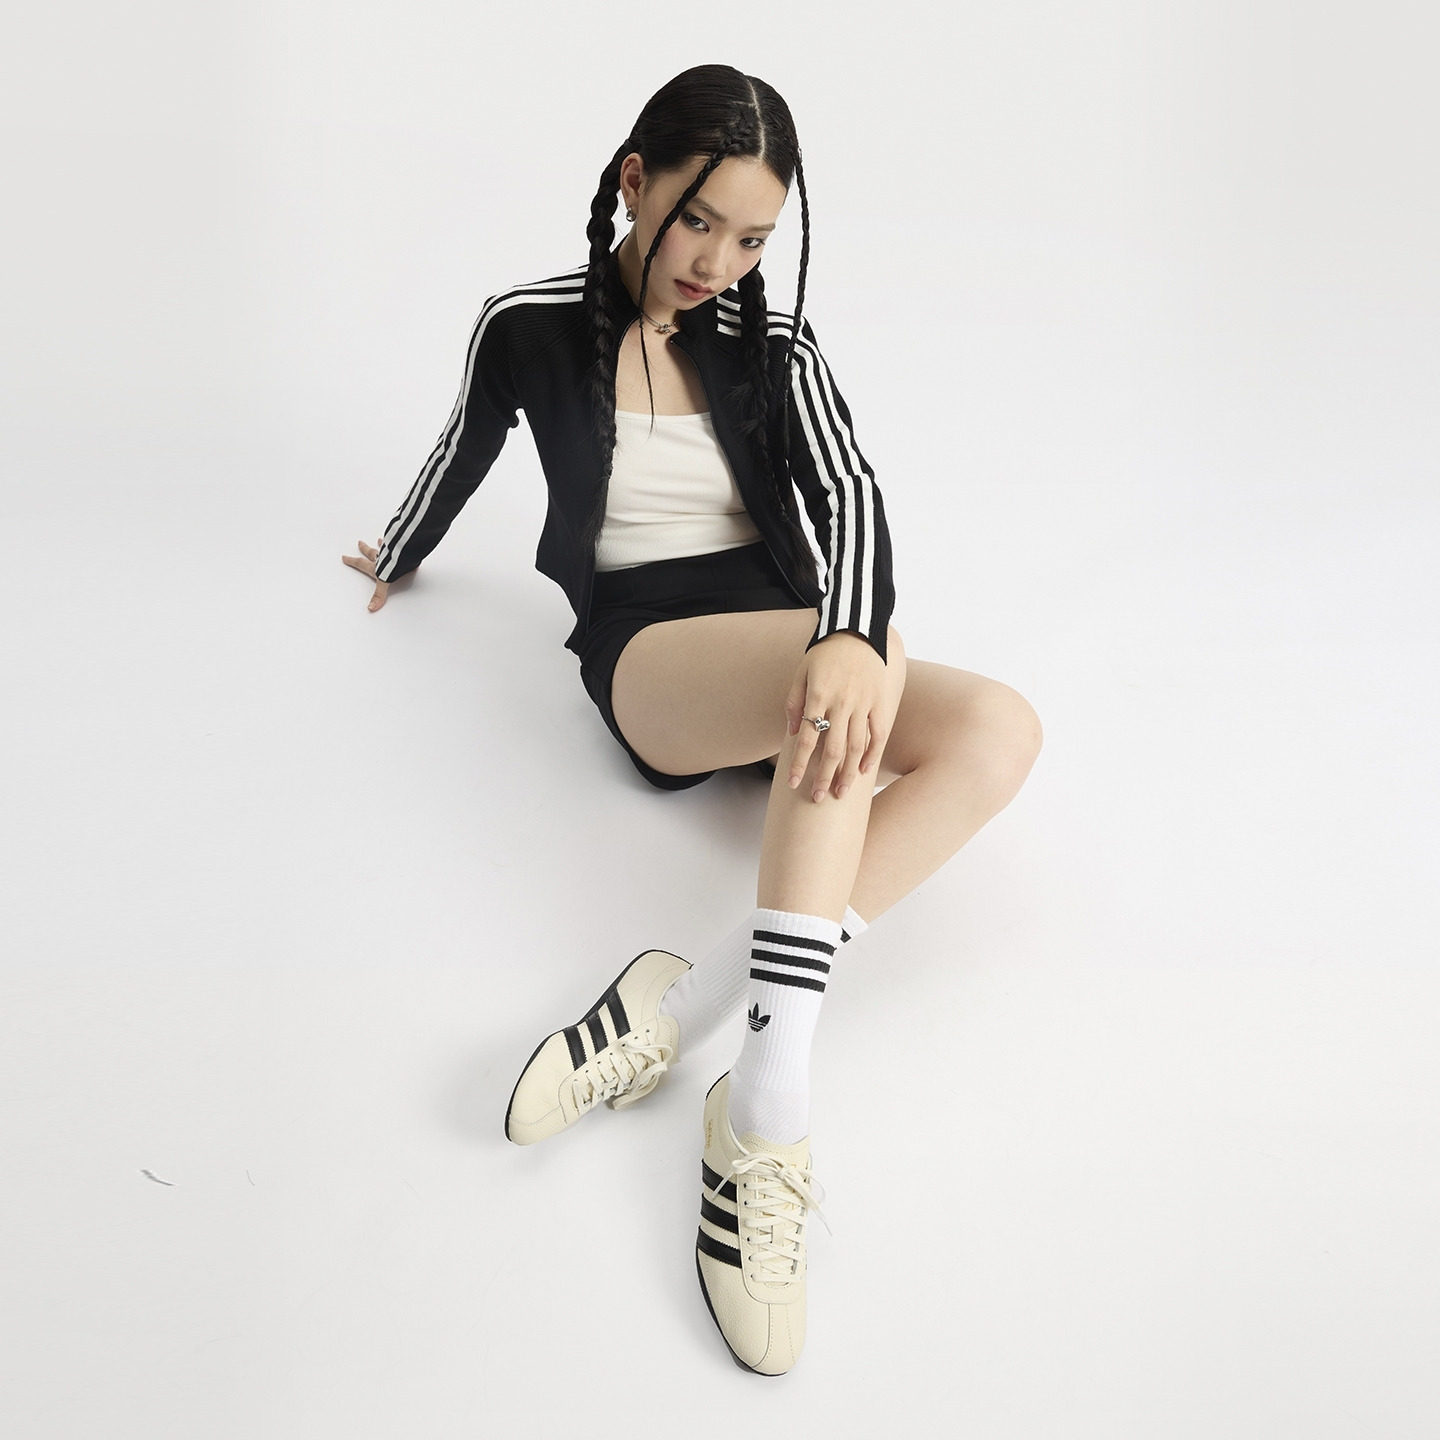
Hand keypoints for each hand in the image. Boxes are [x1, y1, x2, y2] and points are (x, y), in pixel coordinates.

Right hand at [340, 539, 408, 611]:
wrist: (406, 553)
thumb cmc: (394, 564)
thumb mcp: (384, 581)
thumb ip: (379, 594)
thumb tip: (371, 607)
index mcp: (376, 565)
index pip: (361, 564)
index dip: (352, 561)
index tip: (345, 557)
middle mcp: (382, 556)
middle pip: (371, 552)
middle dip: (364, 549)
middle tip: (360, 543)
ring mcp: (391, 550)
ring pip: (384, 546)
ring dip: (381, 544)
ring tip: (380, 540)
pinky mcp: (402, 546)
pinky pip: (397, 542)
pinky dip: (395, 541)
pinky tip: (399, 538)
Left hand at [782, 632, 894, 802]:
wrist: (858, 630)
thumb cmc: (825, 653)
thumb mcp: (801, 673)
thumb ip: (794, 703)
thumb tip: (794, 734)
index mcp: (818, 696)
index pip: (807, 738)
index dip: (799, 763)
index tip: (792, 783)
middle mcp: (841, 702)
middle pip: (832, 749)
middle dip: (823, 777)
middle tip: (817, 798)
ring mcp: (863, 703)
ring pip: (855, 746)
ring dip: (846, 773)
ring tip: (840, 793)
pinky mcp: (880, 701)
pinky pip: (878, 734)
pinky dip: (871, 754)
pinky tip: (862, 772)